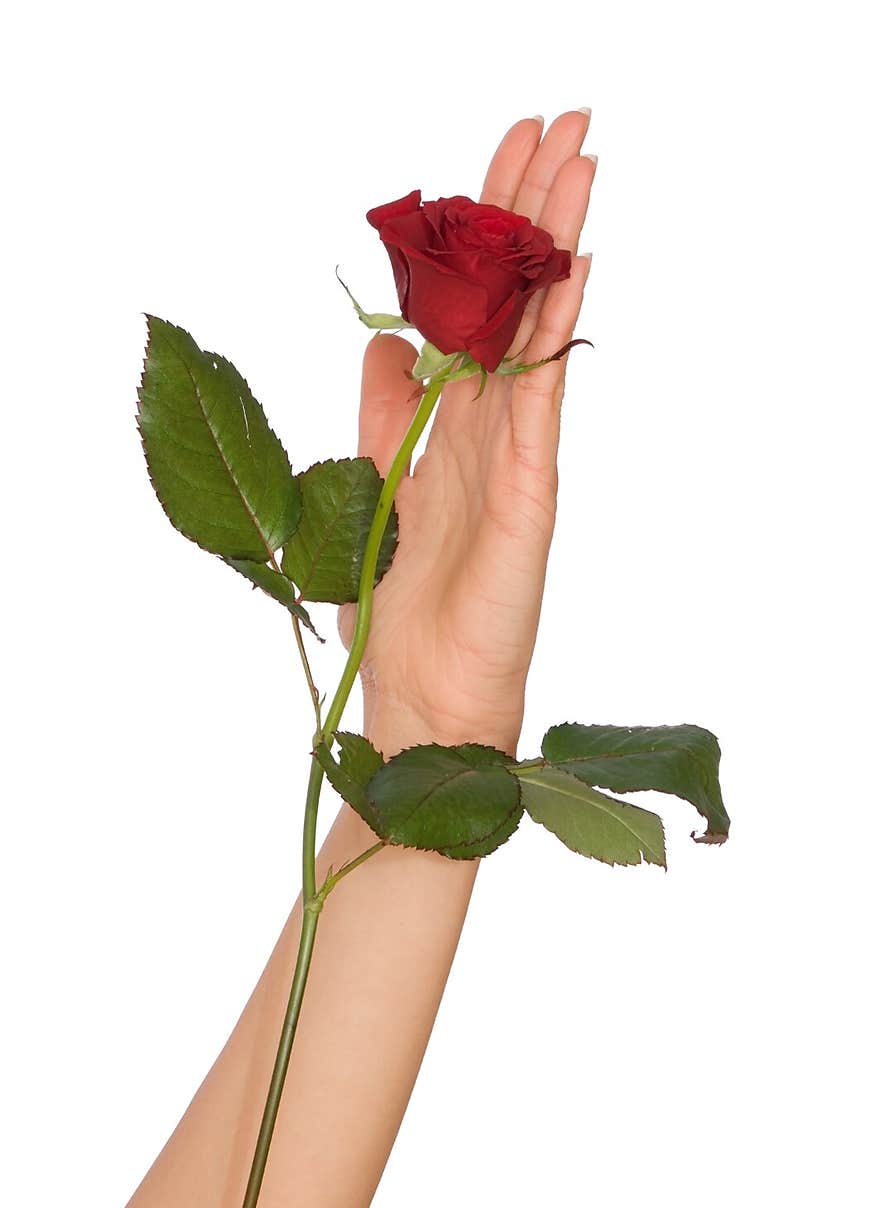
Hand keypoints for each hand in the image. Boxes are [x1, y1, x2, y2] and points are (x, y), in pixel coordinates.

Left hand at [343, 111, 595, 755]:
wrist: (420, 700)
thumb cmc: (398, 614)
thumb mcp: (371, 487)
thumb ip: (383, 411)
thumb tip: (383, 334)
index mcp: (454, 426)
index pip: (476, 307)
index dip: (487, 232)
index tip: (499, 153)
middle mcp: (494, 430)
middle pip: (516, 298)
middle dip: (531, 208)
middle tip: (559, 120)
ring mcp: (520, 458)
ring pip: (541, 330)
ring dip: (557, 242)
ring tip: (581, 157)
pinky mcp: (532, 496)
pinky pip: (547, 396)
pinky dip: (558, 330)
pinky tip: (574, 265)